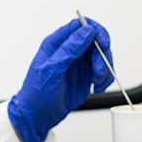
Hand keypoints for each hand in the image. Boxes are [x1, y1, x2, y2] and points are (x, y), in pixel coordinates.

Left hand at [8, 18, 113, 141]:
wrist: (37, 115)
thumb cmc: (37, 93)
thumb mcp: (51, 70)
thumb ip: (69, 50)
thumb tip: (86, 31)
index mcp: (57, 43)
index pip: (80, 25)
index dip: (95, 31)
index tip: (103, 43)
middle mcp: (69, 50)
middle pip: (96, 40)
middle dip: (102, 55)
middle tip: (98, 72)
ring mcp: (78, 62)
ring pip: (102, 56)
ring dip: (105, 68)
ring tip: (97, 82)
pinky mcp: (85, 75)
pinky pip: (103, 70)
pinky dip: (105, 78)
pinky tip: (97, 87)